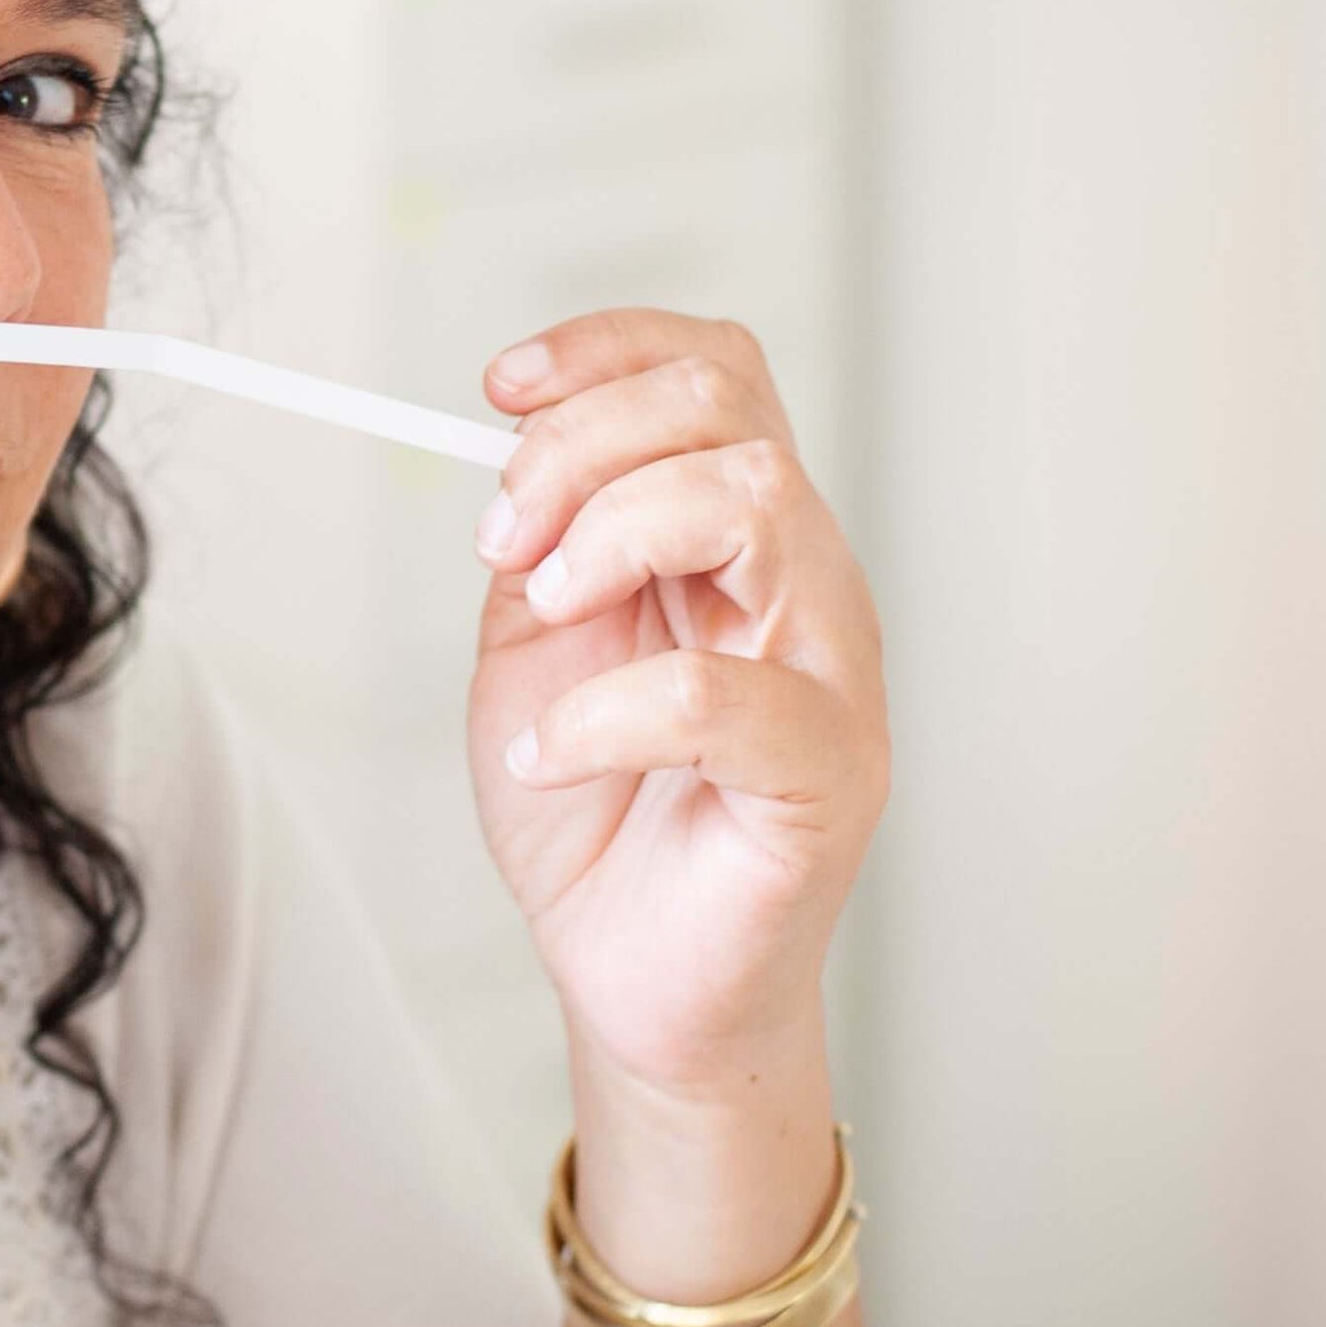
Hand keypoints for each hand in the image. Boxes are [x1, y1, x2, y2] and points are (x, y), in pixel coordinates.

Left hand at [463, 313, 887, 1108]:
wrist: (626, 975)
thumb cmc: (594, 814)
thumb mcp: (532, 648)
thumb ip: (538, 544)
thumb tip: (517, 449)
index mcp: (737, 539)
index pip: (716, 374)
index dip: (607, 351)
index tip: (497, 390)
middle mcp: (801, 584)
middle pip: (726, 413)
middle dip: (582, 446)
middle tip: (505, 541)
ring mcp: (828, 673)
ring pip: (753, 502)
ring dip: (610, 536)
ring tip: (548, 617)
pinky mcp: (822, 776)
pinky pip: (722, 696)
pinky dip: (602, 713)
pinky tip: (549, 755)